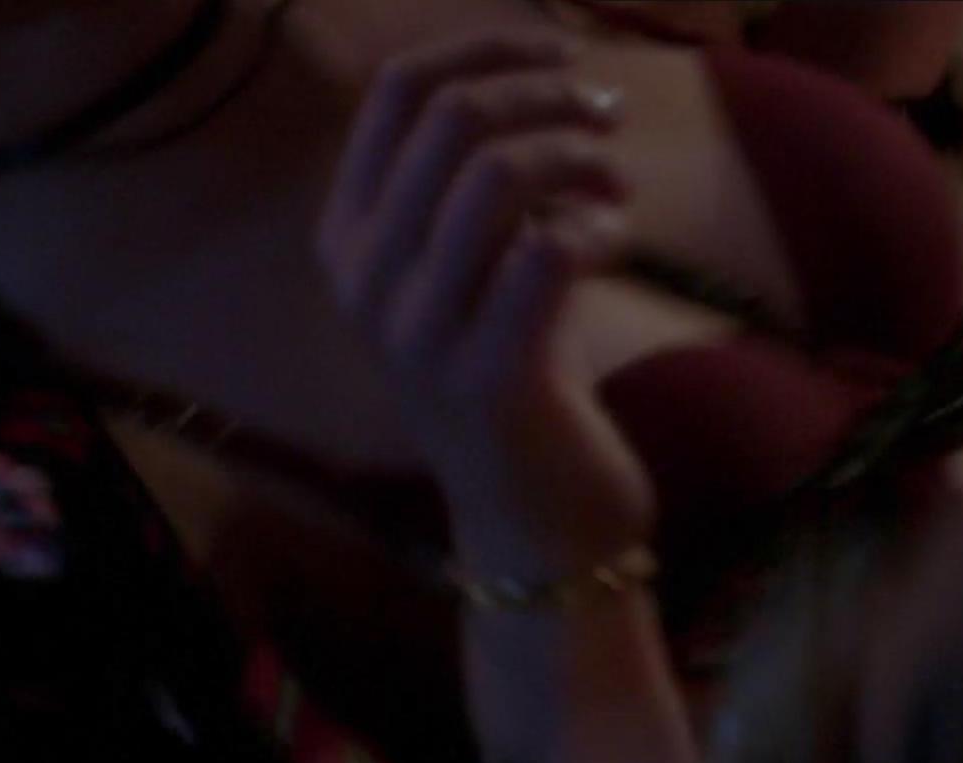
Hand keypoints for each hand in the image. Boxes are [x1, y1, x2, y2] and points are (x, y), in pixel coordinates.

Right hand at [317, 32, 653, 580]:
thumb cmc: (511, 370)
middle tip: (606, 111)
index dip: (483, 45)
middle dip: (546, 92)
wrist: (527, 515)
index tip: (558, 46)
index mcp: (344, 240)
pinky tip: (618, 241)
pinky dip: (601, 223)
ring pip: (499, 173)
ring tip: (616, 178)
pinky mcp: (484, 374)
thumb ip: (471, 180)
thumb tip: (538, 64)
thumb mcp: (469, 266)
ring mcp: (415, 331)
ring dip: (580, 154)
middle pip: (451, 119)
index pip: (393, 95)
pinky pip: (553, 248)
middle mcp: (362, 281)